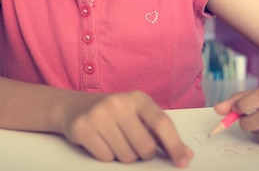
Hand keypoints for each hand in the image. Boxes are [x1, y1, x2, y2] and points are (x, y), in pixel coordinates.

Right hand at [60, 90, 192, 166]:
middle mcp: (118, 103)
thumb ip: (160, 132)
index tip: (182, 161)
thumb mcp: (138, 113)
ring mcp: (99, 115)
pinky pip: (106, 158)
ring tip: (115, 139)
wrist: (74, 107)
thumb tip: (185, 154)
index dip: (175, 145)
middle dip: (143, 153)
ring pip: (126, 157)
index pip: (161, 123)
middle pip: (145, 147)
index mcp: (137, 98)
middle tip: (133, 142)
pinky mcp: (83, 128)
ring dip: (124, 155)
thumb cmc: (114, 113)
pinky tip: (101, 141)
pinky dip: (107, 155)